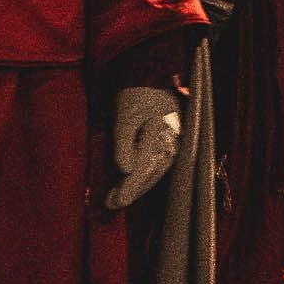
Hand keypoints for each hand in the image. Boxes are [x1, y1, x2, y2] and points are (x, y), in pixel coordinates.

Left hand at [108, 85, 181, 207]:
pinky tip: (129, 182)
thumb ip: (123, 143)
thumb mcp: (124, 116)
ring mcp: (172, 145)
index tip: (114, 201)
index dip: (128, 188)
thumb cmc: (134, 96)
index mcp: (160, 137)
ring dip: (136, 187)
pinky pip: (155, 166)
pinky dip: (142, 177)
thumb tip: (124, 170)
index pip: (143, 169)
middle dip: (130, 191)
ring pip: (154, 173)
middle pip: (150, 175)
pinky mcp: (168, 145)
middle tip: (110, 205)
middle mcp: (171, 145)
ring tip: (117, 198)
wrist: (148, 79)